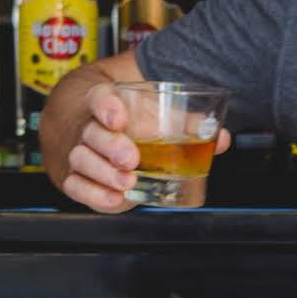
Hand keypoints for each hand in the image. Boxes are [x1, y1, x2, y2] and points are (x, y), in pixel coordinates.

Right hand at [51, 79, 231, 213]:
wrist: (90, 125)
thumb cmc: (128, 121)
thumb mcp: (155, 114)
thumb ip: (188, 124)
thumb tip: (220, 138)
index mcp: (105, 103)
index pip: (99, 98)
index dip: (107, 107)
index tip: (119, 118)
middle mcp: (88, 126)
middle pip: (91, 133)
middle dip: (111, 146)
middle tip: (132, 158)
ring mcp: (79, 151)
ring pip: (81, 159)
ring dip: (104, 172)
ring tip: (128, 181)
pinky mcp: (75, 176)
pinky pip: (76, 185)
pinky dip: (93, 194)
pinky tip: (114, 199)